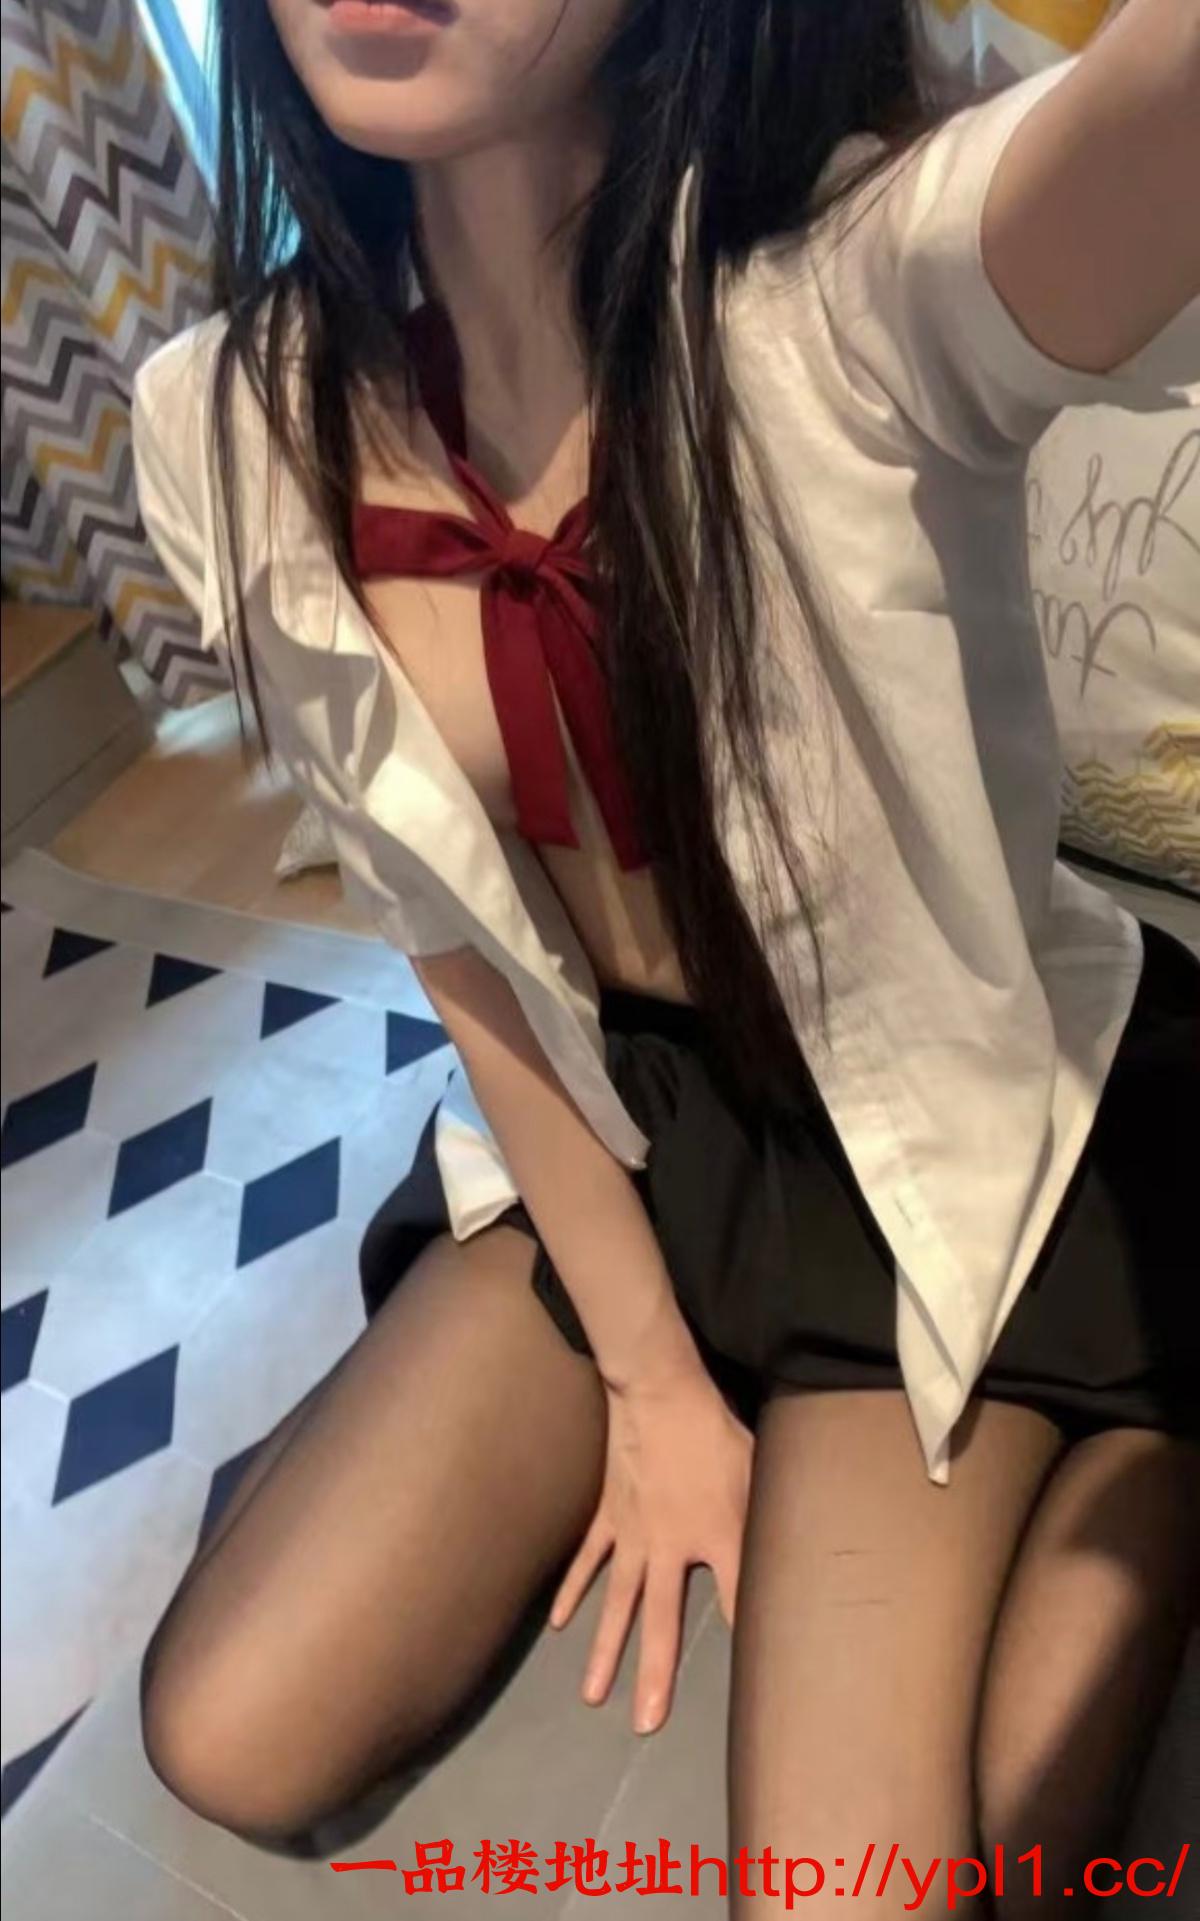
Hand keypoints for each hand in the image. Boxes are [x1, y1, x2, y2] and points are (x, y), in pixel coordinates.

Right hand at [548, 1356, 752, 1734]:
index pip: (738, 1602)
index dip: (748, 1644)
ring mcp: (633, 1534)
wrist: (661, 1393)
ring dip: (605, 1650)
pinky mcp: (609, 1515)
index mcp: (719, 1536)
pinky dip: (572, 1590)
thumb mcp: (760, 1471)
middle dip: (655, 1676)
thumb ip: (770, 1514)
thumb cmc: (718, 1431)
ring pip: (618, 1602)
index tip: (752, 1690)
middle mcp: (672, 1547)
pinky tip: (560, 1623)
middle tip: (644, 1725)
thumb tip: (791, 1546)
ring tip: (592, 1696)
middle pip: (663, 1622)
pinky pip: (589, 1559)